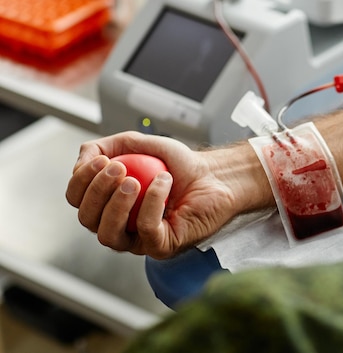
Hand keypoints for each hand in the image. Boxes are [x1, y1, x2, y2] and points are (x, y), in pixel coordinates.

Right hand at [66, 131, 270, 258]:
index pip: (78, 200)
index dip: (80, 181)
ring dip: (115, 204)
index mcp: (109, 204)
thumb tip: (84, 155)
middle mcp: (120, 226)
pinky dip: (151, 202)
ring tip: (133, 180)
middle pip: (87, 219)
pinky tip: (164, 182)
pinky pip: (146, 230)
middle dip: (96, 191)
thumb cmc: (182, 165)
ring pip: (108, 234)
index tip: (99, 160)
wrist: (216, 177)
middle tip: (117, 167)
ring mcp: (140, 240)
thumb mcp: (144, 145)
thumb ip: (113, 144)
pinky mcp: (162, 246)